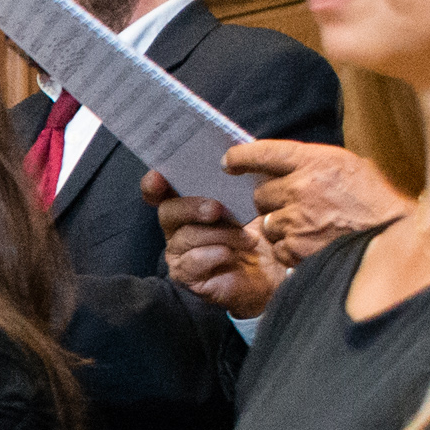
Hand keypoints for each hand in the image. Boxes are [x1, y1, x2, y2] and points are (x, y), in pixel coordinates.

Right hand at [149, 173, 279, 318]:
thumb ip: (239, 176)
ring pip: (187, 236)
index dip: (153, 184)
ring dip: (221, 234)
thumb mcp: (253, 199)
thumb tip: (235, 153)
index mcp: (188, 204)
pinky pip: (194, 261)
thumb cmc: (261, 230)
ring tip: (248, 238)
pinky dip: (218, 254)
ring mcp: (180, 254)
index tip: (158, 177)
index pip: (158, 191)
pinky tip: (234, 255)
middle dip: (192, 207)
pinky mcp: (187, 276)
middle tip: (217, 209)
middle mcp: (177, 229)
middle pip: (168, 211)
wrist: (276, 269)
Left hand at [233, 140, 411, 268]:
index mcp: (315, 161)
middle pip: (260, 194)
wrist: (394, 235)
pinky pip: (279, 247)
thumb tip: (285, 168)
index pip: (264, 152)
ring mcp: (297, 219)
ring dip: (282, 227)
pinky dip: (291, 249)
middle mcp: (301, 187)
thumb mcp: (350, 167)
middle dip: (272, 202)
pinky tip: (313, 245)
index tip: (229, 161)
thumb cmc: (375, 201)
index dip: (241, 157)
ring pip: (268, 223)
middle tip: (295, 207)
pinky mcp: (297, 247)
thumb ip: (315, 165)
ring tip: (311, 228)